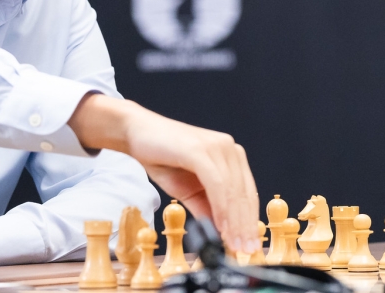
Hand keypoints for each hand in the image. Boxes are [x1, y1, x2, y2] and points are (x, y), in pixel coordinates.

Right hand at [68, 95, 259, 253]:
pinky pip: (217, 183)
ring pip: (233, 191)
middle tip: (245, 251)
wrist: (136, 133)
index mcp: (230, 156)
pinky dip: (221, 208)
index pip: (247, 193)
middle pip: (244, 193)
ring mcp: (217, 147)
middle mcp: (229, 149)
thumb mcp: (188, 190)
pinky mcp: (201, 149)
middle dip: (245, 226)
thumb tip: (221, 233)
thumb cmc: (162, 158)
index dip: (248, 221)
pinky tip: (220, 226)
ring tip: (234, 244)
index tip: (248, 245)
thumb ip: (206, 208)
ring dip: (234, 222)